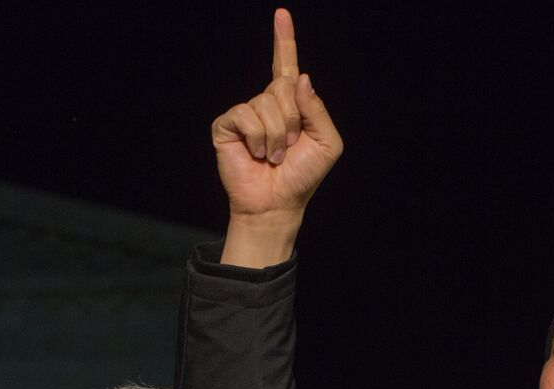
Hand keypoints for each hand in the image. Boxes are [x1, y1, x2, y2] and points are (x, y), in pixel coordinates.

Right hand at [212, 9, 342, 265]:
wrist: (277, 204)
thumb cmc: (302, 176)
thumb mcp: (326, 142)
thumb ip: (317, 109)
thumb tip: (299, 77)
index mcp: (291, 104)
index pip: (285, 65)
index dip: (284, 39)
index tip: (281, 14)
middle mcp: (266, 103)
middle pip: (283, 86)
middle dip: (293, 119)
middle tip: (289, 147)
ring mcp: (245, 114)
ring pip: (265, 103)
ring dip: (276, 135)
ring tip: (273, 155)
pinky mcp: (227, 125)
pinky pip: (245, 115)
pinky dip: (257, 137)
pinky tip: (256, 153)